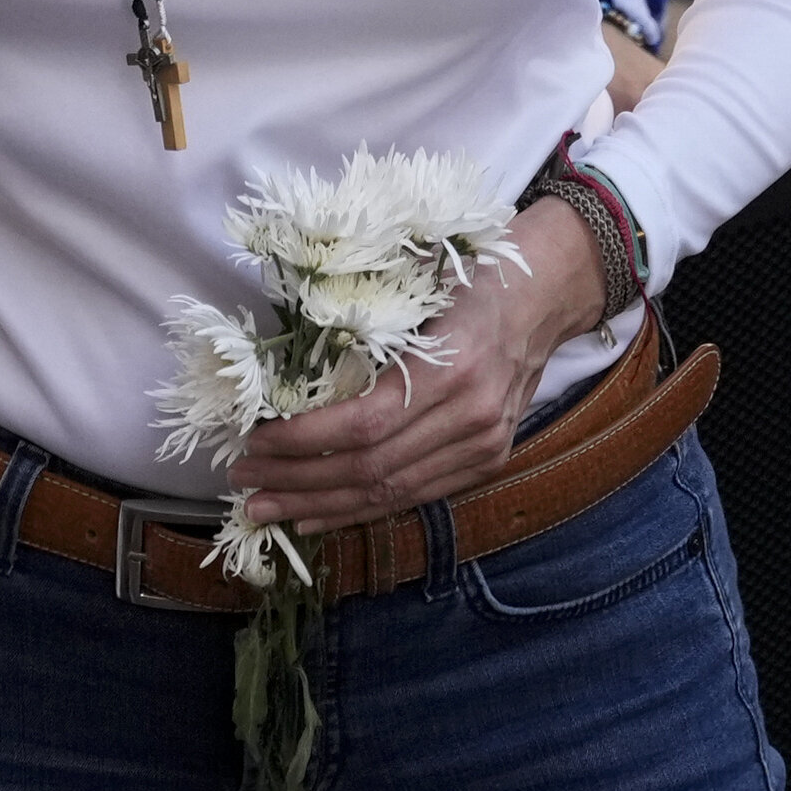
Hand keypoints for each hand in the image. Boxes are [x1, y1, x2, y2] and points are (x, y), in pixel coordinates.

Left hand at [229, 194, 595, 531]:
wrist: (544, 296)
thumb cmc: (471, 278)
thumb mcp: (415, 284)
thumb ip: (360, 325)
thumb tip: (283, 363)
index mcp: (453, 367)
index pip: (364, 424)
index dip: (304, 441)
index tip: (256, 440)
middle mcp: (473, 416)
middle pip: (371, 467)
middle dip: (300, 480)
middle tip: (246, 483)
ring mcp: (485, 446)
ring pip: (390, 492)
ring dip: (322, 504)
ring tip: (268, 507)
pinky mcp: (487, 462)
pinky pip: (414, 496)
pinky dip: (362, 508)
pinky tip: (319, 512)